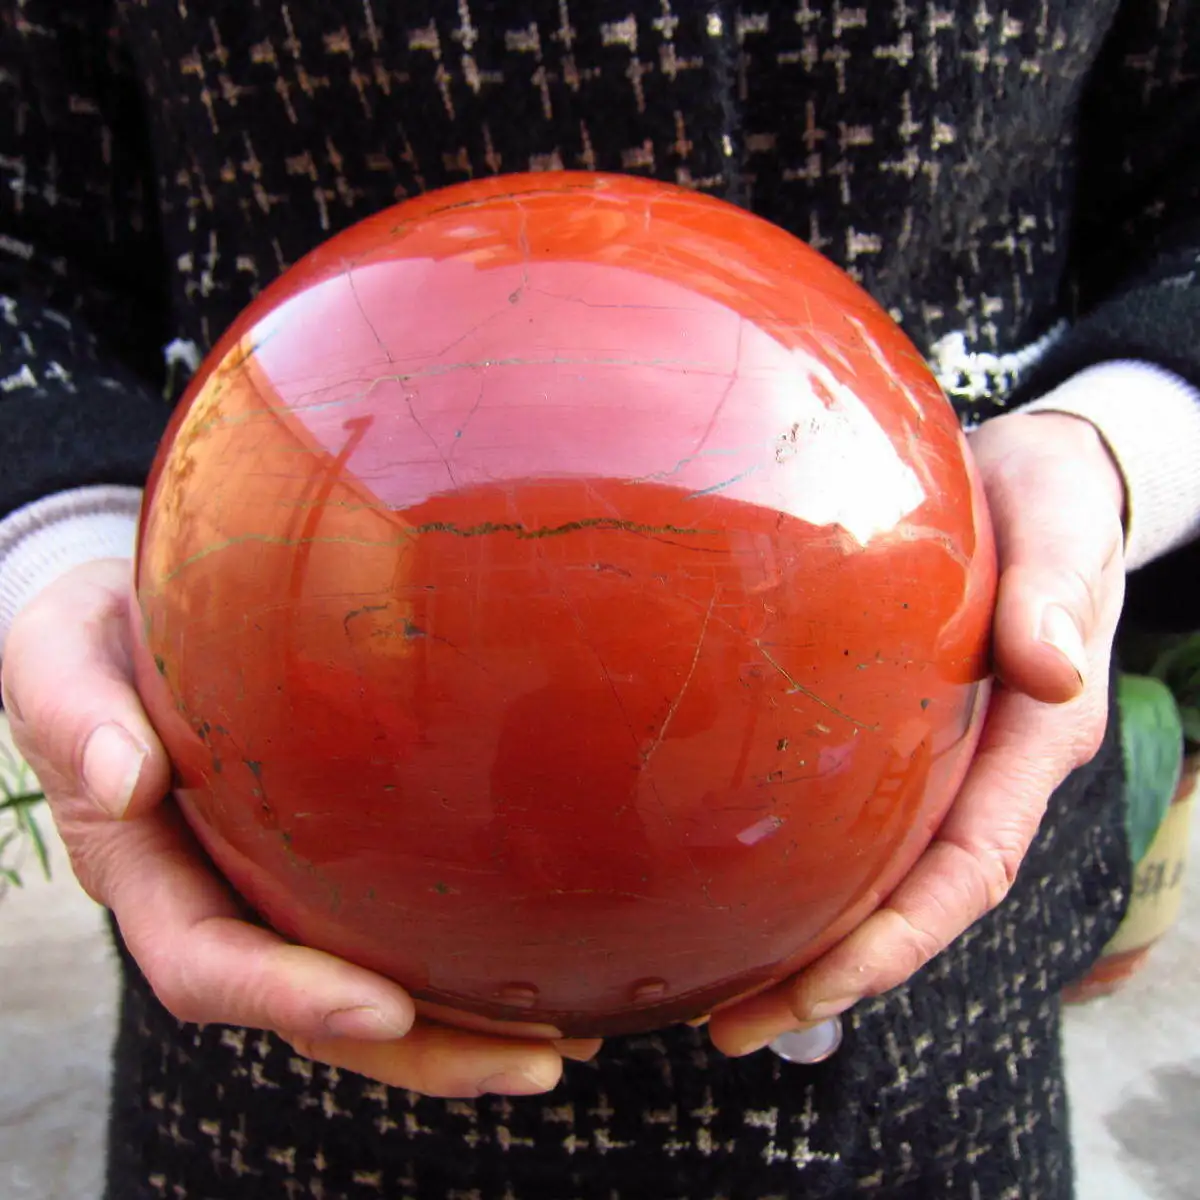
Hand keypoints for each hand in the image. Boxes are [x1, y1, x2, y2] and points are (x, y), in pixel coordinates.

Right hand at [1, 559, 597, 1095]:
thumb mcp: (59, 657)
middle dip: (421, 1050)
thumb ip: (75, 714)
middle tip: (535, 1061)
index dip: (292, 1000)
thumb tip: (125, 779)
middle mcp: (219, 899)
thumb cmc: (95, 640)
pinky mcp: (325, 857)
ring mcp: (276, 886)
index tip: (388, 1011)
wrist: (130, 619)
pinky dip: (464, 953)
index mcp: (148, 870)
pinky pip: (392, 917)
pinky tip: (543, 961)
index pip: (211, 964)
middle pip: (314, 1009)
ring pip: (369, 981)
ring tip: (568, 1037)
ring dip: (464, 1024)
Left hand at [706, 410, 1127, 1056]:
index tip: (822, 989)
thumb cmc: (1051, 504)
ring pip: (875, 872)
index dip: (901, 938)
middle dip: (832, 973)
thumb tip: (1049, 674)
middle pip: (912, 900)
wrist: (1033, 478)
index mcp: (1030, 742)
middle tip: (734, 1024)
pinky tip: (731, 885)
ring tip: (716, 990)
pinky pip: (850, 816)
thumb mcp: (1065, 535)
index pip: (969, 866)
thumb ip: (1059, 597)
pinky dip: (800, 867)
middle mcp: (981, 770)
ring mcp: (937, 759)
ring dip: (805, 941)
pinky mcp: (895, 729)